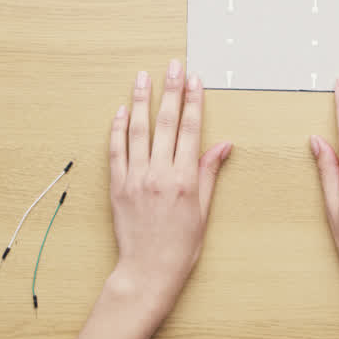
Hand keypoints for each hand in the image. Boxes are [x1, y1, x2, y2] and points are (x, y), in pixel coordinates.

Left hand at [108, 59, 232, 305]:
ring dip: (141, 100)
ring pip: (137, 130)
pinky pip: (116, 151)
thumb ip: (209, 173)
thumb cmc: (181, 246)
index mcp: (184, 179)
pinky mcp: (117, 186)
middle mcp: (159, 174)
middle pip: (165, 123)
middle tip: (173, 65)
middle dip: (170, 90)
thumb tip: (222, 145)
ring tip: (143, 77)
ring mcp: (135, 178)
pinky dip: (118, 129)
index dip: (193, 101)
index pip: (190, 129)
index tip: (195, 79)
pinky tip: (121, 111)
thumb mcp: (203, 211)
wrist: (148, 272)